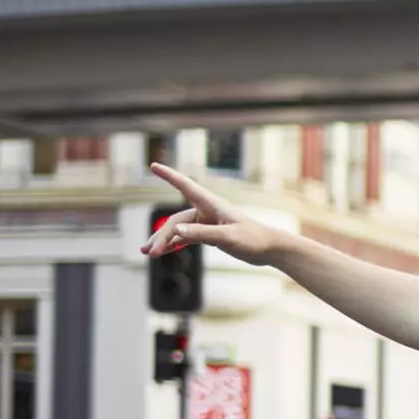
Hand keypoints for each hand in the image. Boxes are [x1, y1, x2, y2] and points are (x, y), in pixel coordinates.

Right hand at [142, 164, 282, 264]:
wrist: (271, 249)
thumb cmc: (254, 239)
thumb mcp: (227, 237)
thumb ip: (202, 234)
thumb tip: (176, 231)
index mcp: (212, 205)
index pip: (186, 186)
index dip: (169, 176)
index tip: (153, 166)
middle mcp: (207, 211)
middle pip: (176, 221)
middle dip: (162, 236)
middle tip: (150, 253)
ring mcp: (207, 222)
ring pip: (179, 230)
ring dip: (164, 241)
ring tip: (147, 252)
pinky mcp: (211, 234)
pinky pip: (187, 238)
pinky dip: (175, 244)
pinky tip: (163, 251)